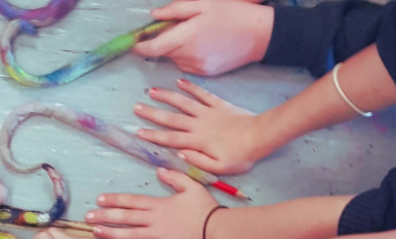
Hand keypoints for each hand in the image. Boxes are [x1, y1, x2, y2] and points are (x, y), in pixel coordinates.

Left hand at [85, 168, 218, 238]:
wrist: (219, 230)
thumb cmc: (207, 208)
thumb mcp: (191, 186)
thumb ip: (174, 177)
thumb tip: (159, 170)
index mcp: (159, 204)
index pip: (131, 201)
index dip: (114, 200)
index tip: (99, 200)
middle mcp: (154, 220)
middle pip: (125, 217)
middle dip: (105, 216)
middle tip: (87, 217)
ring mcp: (158, 236)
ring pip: (129, 235)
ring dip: (111, 233)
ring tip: (95, 232)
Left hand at [135, 0, 272, 75]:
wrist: (261, 35)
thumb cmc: (232, 14)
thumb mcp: (203, 4)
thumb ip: (175, 10)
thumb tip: (154, 15)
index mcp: (185, 37)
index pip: (152, 48)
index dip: (140, 46)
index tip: (134, 43)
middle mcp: (188, 56)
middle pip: (164, 52)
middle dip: (164, 41)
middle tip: (180, 27)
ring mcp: (197, 67)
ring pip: (175, 59)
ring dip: (177, 49)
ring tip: (197, 35)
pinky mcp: (206, 73)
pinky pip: (187, 65)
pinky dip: (188, 56)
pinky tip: (204, 45)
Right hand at [137, 78, 270, 174]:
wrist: (261, 136)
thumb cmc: (240, 155)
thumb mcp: (219, 167)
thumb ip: (197, 161)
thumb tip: (179, 153)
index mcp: (197, 141)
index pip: (170, 138)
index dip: (153, 135)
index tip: (139, 132)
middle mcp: (198, 124)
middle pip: (171, 118)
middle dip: (152, 113)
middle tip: (136, 107)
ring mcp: (208, 112)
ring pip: (183, 102)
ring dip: (166, 96)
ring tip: (151, 90)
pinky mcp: (218, 104)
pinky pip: (202, 94)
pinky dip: (191, 87)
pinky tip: (179, 81)